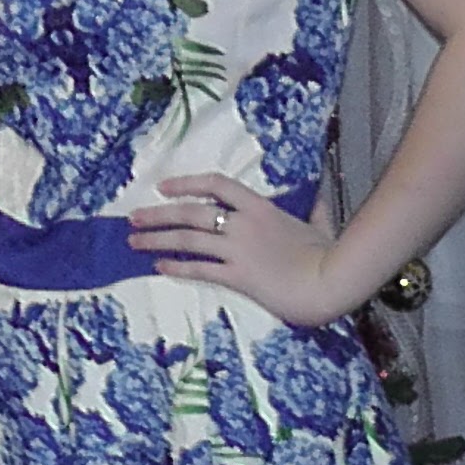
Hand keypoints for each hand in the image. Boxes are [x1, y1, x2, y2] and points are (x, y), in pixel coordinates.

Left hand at [127, 174, 351, 325]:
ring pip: (189, 239)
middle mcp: (244, 223)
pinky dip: (177, 266)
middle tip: (133, 217)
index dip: (187, 183)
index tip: (163, 187)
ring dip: (157, 239)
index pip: (216, 184)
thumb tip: (319, 200)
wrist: (331, 281)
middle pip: (192, 212)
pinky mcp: (239, 276)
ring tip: (134, 241)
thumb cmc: (329, 253)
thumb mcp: (319, 223)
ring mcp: (239, 249)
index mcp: (260, 207)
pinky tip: (159, 266)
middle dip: (158, 214)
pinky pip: (200, 269)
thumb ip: (313, 211)